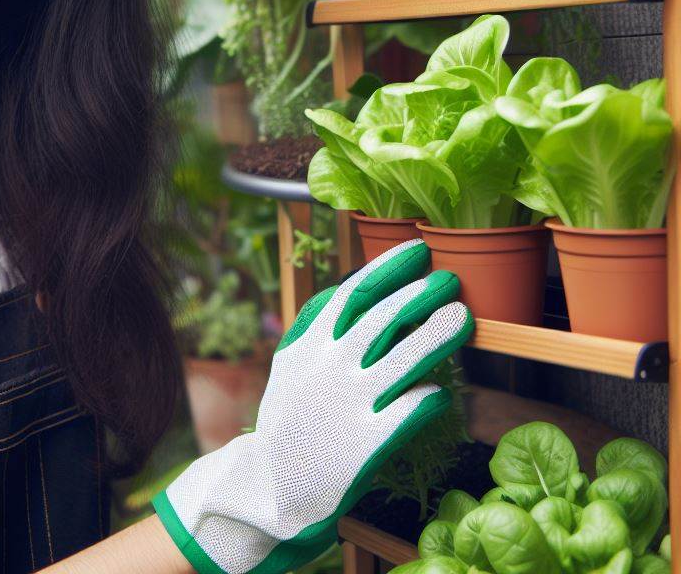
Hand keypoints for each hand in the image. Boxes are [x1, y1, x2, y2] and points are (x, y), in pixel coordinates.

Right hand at [153, 238, 472, 573]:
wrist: (269, 483)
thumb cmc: (289, 416)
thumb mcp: (291, 362)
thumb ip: (317, 326)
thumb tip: (349, 286)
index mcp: (311, 343)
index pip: (354, 292)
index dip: (388, 267)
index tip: (416, 249)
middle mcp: (330, 368)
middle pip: (383, 318)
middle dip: (420, 293)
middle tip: (449, 278)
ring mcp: (349, 404)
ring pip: (403, 360)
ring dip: (436, 335)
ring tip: (463, 316)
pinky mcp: (366, 444)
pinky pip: (409, 412)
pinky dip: (430, 396)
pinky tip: (443, 390)